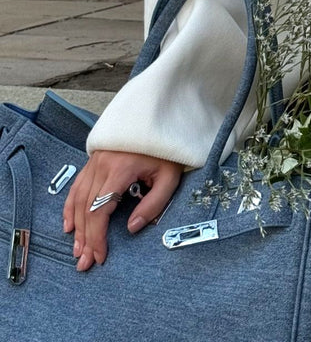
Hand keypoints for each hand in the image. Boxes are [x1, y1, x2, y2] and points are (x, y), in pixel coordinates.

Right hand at [63, 150, 182, 271]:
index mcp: (121, 169)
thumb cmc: (167, 150)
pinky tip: (69, 224)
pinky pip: (77, 186)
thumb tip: (132, 228)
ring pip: (78, 199)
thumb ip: (153, 204)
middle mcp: (103, 164)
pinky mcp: (94, 159)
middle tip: (84, 262)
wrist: (160, 120)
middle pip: (87, 208)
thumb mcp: (169, 177)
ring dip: (76, 227)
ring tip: (77, 249)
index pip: (101, 210)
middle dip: (85, 238)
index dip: (98, 236)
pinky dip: (70, 206)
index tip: (100, 256)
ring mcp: (95, 160)